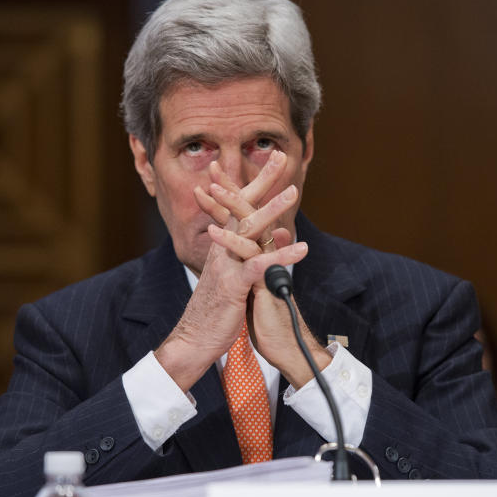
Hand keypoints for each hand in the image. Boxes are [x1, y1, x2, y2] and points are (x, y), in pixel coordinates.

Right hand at [154, 156, 306, 391]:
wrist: (194, 339)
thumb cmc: (216, 309)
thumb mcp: (235, 277)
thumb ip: (252, 254)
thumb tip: (274, 237)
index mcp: (224, 246)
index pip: (240, 207)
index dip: (254, 182)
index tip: (270, 159)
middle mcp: (223, 249)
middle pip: (243, 208)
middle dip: (261, 181)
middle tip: (279, 156)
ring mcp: (226, 266)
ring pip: (249, 231)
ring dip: (272, 210)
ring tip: (293, 192)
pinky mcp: (233, 287)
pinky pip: (259, 268)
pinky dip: (281, 258)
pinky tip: (301, 249)